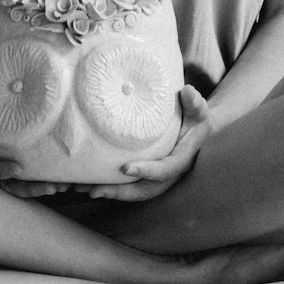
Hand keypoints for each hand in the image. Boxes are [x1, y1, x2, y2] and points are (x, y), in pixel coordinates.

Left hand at [86, 84, 212, 201]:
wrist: (194, 130)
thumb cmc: (195, 117)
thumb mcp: (199, 109)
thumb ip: (195, 102)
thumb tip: (187, 92)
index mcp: (181, 160)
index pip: (165, 170)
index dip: (147, 171)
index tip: (126, 169)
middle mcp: (168, 174)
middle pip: (144, 190)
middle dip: (120, 192)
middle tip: (95, 190)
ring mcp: (156, 177)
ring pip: (133, 191)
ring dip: (110, 192)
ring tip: (85, 189)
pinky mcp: (145, 174)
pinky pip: (128, 185)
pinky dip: (110, 186)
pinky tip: (87, 183)